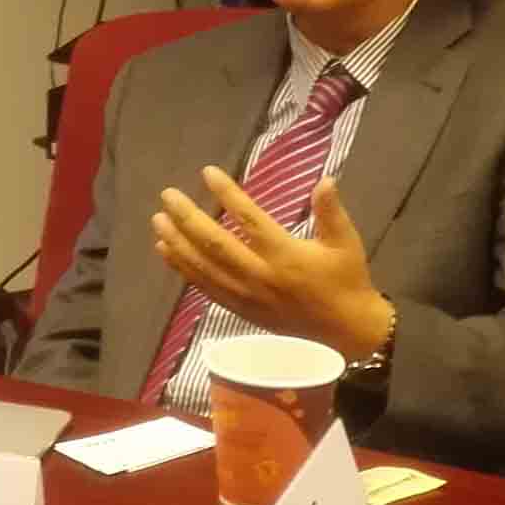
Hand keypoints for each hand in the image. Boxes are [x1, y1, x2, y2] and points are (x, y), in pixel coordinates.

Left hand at [150, 167, 391, 357]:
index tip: (207, 173)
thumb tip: (325, 180)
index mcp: (286, 255)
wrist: (344, 331)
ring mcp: (246, 295)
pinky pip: (205, 287)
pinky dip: (183, 268)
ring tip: (158, 219)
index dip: (227, 195)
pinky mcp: (239, 309)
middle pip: (216, 244)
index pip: (249, 220)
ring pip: (204, 267)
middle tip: (168, 195)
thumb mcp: (346, 243)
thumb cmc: (345, 279)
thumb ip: (331, 212)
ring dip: (178, 242)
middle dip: (188, 218)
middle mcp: (260, 276)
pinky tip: (165, 250)